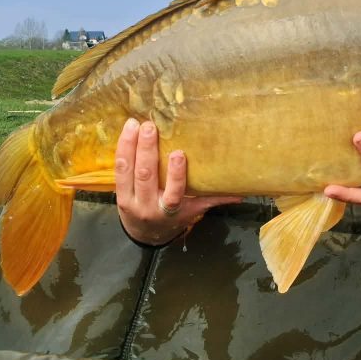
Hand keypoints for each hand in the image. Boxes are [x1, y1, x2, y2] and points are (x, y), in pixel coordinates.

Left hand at [115, 118, 241, 245]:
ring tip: (134, 124)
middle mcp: (148, 205)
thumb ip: (214, 200)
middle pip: (146, 177)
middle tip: (150, 127)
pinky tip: (125, 132)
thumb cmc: (173, 219)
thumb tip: (242, 193)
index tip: (178, 153)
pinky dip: (121, 149)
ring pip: (127, 171)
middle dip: (147, 150)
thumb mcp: (193, 212)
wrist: (144, 235)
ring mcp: (130, 200)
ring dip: (130, 145)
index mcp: (170, 211)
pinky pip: (117, 170)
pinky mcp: (117, 193)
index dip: (175, 174)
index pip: (174, 193)